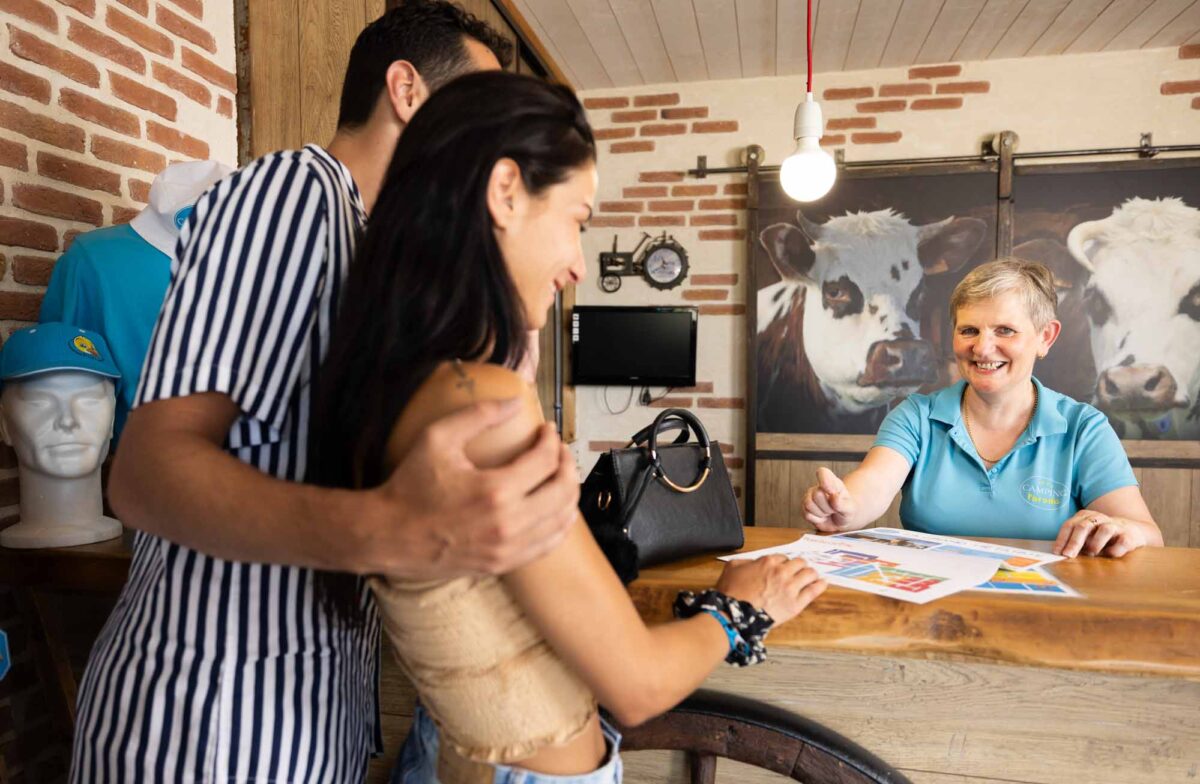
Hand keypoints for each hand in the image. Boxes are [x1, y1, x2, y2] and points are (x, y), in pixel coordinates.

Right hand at [368, 399, 578, 578]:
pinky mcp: (502, 564)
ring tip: (560, 474)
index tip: (546, 430)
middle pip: (563, 491)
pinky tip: (555, 508)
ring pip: (561, 520)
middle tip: (559, 450)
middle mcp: (507, 524)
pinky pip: (547, 545)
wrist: (388, 535)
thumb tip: (516, 402)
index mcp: (494, 491)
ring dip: (569, 493)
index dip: (551, 440)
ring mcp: (507, 549)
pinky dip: (559, 523)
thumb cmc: (410, 486)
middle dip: (567, 464)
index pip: (545, 461)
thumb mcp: (438, 438)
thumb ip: (479, 414)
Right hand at [715, 554, 826, 623]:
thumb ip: (745, 561)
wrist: (735, 615)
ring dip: (811, 573)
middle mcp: (782, 572)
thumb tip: (752, 562)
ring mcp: (791, 588)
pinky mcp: (796, 604)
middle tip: (801, 569)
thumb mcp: (732, 568)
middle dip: (800, 565)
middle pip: (799, 563)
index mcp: (768, 562)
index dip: (784, 562)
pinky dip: (820, 585)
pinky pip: (814, 591)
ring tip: (813, 575)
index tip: (785, 566)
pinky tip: (822, 583)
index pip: (783, 557)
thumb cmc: (731, 593)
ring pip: (809, 574)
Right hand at [803, 467, 857, 531]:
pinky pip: (807, 515)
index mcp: (831, 481)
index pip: (822, 472)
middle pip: (817, 494)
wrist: (841, 520)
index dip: (825, 481)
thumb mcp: (850, 508)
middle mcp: (818, 487)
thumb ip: (843, 504)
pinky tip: (822, 517)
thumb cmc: (845, 510)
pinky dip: (817, 520)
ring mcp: (809, 497)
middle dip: (828, 506)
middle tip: (834, 509)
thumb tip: (834, 498)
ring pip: (809, 504)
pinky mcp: (804, 509)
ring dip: (822, 513)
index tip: (832, 492)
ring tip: (828, 513)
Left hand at [1053, 510, 1147, 557]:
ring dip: (1095, 544)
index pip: (1069, 525)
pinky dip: (1115, 550)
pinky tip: (1110, 555)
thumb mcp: (1086, 536)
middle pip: (1084, 526)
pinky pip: (1122, 542)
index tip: (1056, 552)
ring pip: (1104, 530)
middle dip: (1074, 542)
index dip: (1062, 539)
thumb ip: (1074, 542)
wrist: (1133, 531)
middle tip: (1068, 555)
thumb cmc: (1102, 536)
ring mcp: (1115, 525)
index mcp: (1085, 517)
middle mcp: (1099, 518)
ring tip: (1091, 554)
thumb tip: (1060, 555)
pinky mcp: (1129, 535)